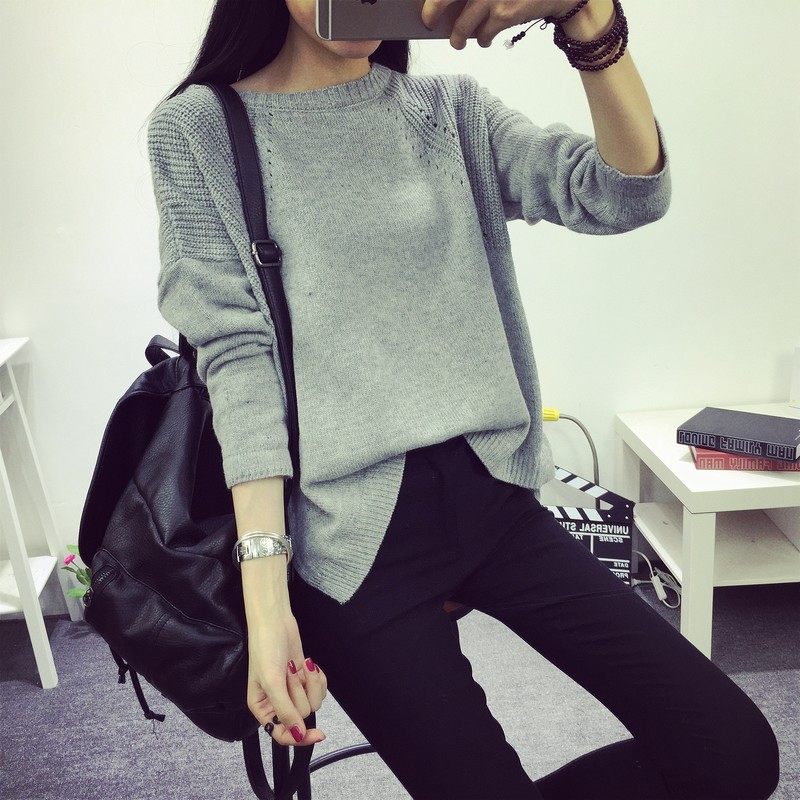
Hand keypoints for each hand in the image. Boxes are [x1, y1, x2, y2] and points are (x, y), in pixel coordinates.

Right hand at [246, 607, 327, 746]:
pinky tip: (308, 664)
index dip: (299, 738)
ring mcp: (292, 690)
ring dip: (309, 683)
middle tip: (288, 672)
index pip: (282, 734)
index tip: (316, 734)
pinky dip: (317, 677)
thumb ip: (285, 711)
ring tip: (296, 666)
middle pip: (301, 715)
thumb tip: (298, 735)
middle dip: (299, 692)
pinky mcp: (303, 678)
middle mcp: (277, 703)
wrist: (275, 621)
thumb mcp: (272, 683)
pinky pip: (319, 689)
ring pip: (313, 702)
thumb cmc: (266, 649)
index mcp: (262, 709)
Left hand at [420, 0, 580, 48]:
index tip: (425, 10)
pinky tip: (485, 38)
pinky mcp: (504, 13)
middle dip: (432, 12)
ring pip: (463, 25)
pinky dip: (483, 39)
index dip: (433, 2)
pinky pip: (484, 34)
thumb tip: (448, 4)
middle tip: (429, 22)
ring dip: (458, 37)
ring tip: (458, 40)